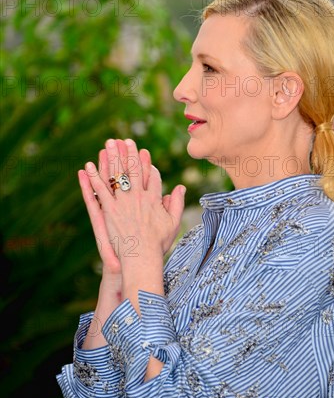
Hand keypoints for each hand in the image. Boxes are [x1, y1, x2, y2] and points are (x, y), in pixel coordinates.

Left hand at [85, 138, 185, 265]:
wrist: (141, 257)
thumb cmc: (158, 244)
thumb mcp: (173, 223)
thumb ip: (177, 203)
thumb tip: (180, 187)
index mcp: (154, 199)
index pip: (151, 175)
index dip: (147, 163)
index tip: (144, 152)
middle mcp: (139, 196)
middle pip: (134, 169)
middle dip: (129, 153)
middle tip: (125, 140)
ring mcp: (123, 202)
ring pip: (117, 174)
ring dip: (112, 157)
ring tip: (108, 144)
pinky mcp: (109, 210)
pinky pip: (101, 190)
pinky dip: (94, 177)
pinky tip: (88, 166)